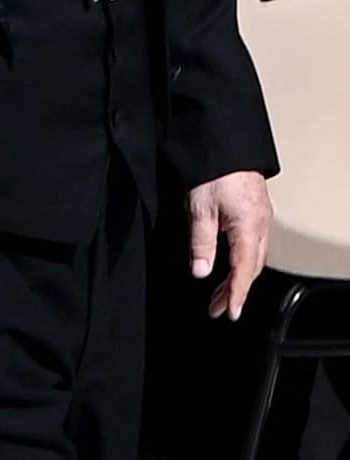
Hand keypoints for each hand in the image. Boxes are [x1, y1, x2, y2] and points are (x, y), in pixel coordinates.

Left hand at [190, 169, 273, 320]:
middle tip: (218, 309)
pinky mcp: (254, 214)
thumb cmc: (214, 173)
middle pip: (251, 268)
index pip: (244, 270)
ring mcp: (260, 220)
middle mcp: (260, 226)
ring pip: (253, 258)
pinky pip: (252, 246)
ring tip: (219, 295)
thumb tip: (201, 272)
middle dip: (234, 291)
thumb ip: (201, 243)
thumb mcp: (199, 209)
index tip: (229, 312)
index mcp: (249, 227)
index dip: (236, 293)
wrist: (226, 147)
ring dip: (237, 279)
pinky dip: (241, 262)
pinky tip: (228, 268)